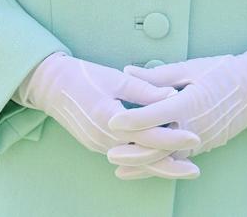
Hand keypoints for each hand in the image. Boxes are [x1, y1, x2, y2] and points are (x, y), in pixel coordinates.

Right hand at [17, 52, 200, 178]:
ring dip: (157, 166)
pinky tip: (156, 160)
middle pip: (143, 158)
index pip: (148, 135)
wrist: (51, 86)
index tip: (195, 137)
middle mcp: (104, 139)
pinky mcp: (96, 144)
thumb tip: (172, 96)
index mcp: (110, 119)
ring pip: (134, 161)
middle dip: (170, 164)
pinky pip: (124, 157)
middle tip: (196, 169)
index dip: (173, 137)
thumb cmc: (85, 76)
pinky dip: (142, 160)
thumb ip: (145, 90)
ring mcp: (99, 145)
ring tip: (181, 168)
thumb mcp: (117, 79)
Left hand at [106, 48, 246, 174]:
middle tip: (109, 152)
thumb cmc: (223, 71)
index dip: (132, 119)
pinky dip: (160, 163)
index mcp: (190, 103)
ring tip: (119, 167)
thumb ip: (157, 75)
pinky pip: (178, 158)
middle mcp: (195, 126)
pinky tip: (143, 167)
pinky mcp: (204, 146)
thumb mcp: (190, 68)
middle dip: (132, 151)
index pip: (155, 115)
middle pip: (159, 145)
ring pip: (168, 158)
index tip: (111, 120)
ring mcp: (201, 140)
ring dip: (143, 164)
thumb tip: (127, 70)